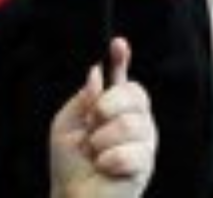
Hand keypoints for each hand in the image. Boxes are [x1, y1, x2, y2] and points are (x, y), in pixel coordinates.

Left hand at [50, 39, 156, 197]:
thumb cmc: (70, 165)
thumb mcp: (66, 126)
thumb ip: (83, 100)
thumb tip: (98, 73)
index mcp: (116, 108)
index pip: (123, 78)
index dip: (121, 59)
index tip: (117, 43)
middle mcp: (136, 119)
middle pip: (133, 94)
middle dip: (105, 107)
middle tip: (91, 126)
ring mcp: (144, 141)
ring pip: (129, 124)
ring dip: (101, 141)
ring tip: (95, 155)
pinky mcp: (146, 164)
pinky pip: (129, 152)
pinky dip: (107, 161)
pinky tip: (104, 169)